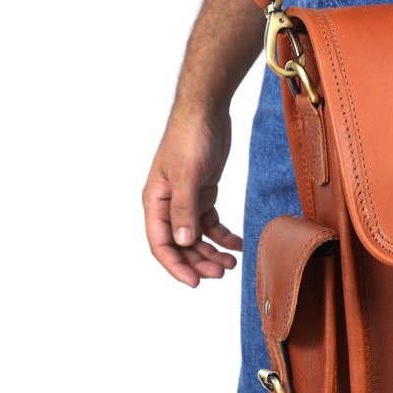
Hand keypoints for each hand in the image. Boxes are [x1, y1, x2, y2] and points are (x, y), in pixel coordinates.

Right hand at [143, 109, 242, 286]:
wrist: (207, 110)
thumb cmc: (190, 137)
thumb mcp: (187, 175)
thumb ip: (185, 210)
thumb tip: (184, 242)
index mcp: (155, 201)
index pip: (161, 244)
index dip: (176, 266)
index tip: (195, 283)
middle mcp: (168, 204)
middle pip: (180, 244)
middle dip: (199, 262)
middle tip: (222, 273)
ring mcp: (186, 199)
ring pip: (196, 237)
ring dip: (211, 252)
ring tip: (231, 264)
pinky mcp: (203, 192)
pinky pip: (210, 223)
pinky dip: (223, 235)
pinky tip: (237, 244)